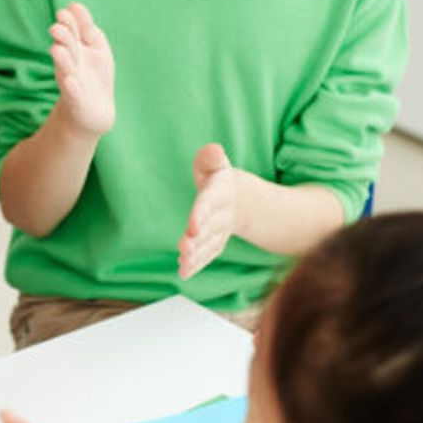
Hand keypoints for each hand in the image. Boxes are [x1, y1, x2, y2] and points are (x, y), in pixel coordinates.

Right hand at [49, 3, 114, 137]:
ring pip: (65, 68)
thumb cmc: (95, 74)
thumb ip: (88, 28)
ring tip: (57, 50)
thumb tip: (74, 5)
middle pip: (65, 47)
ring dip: (61, 59)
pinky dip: (70, 87)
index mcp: (75, 48)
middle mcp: (70, 63)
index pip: (71, 31)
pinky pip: (72, 93)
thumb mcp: (96, 47)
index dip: (69, 22)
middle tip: (56, 28)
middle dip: (62, 37)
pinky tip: (69, 80)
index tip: (65, 12)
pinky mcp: (75, 100)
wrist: (95, 109)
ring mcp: (72, 81)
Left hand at [178, 143, 238, 280]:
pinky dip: (197, 264)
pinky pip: (208, 255)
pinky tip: (184, 272)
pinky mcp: (216, 243)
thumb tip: (213, 150)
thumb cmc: (217, 177)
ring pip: (209, 245)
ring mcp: (221, 231)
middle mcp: (223, 214)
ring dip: (196, 256)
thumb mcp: (214, 163)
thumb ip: (210, 157)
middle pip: (210, 228)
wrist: (238, 198)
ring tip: (183, 265)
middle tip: (184, 249)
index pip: (210, 203)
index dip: (201, 214)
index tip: (193, 227)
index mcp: (221, 192)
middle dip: (198, 239)